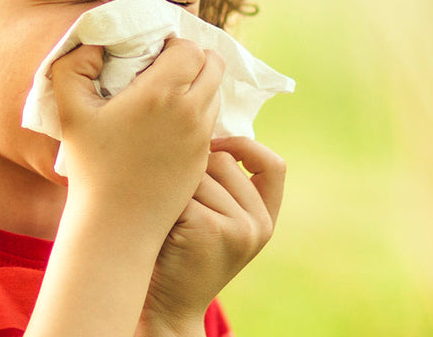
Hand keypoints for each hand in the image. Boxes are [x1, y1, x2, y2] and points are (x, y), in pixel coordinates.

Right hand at [51, 38, 224, 224]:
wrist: (117, 224)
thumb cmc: (91, 166)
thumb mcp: (70, 111)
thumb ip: (74, 66)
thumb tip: (94, 44)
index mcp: (162, 93)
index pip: (190, 48)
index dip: (172, 45)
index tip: (151, 55)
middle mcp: (190, 111)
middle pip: (214, 65)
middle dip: (194, 60)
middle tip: (165, 68)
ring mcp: (201, 137)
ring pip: (215, 93)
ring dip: (198, 86)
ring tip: (165, 96)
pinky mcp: (204, 159)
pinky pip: (210, 122)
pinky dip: (197, 114)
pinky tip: (169, 123)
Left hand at [137, 137, 286, 336]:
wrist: (165, 306)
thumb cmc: (180, 254)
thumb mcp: (217, 223)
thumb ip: (225, 186)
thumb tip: (205, 126)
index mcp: (266, 220)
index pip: (274, 165)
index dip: (246, 147)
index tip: (216, 145)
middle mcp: (259, 224)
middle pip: (223, 160)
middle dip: (193, 170)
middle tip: (174, 203)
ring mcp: (237, 228)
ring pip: (199, 172)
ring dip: (174, 186)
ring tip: (166, 217)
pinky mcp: (208, 228)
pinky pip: (180, 188)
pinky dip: (162, 200)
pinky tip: (158, 224)